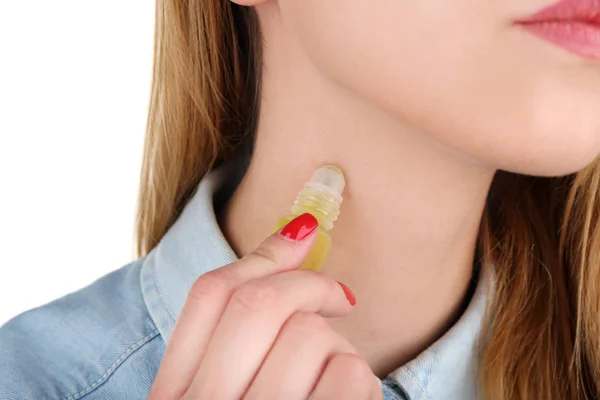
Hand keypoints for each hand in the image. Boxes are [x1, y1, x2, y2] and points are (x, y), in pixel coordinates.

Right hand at [148, 213, 381, 399]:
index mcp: (174, 393)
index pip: (210, 294)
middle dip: (311, 286)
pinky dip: (361, 382)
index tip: (307, 231)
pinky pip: (350, 374)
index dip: (265, 253)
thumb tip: (300, 230)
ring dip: (338, 348)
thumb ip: (241, 332)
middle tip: (341, 298)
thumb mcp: (227, 389)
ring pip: (309, 333)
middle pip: (258, 302)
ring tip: (333, 380)